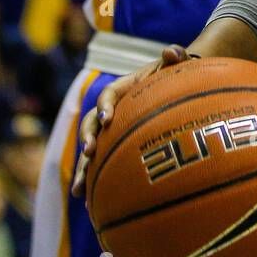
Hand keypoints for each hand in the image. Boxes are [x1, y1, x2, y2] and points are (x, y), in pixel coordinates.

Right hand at [72, 44, 190, 195]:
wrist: (176, 89)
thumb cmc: (177, 77)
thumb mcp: (177, 65)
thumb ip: (175, 57)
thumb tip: (172, 51)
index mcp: (124, 89)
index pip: (109, 95)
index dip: (105, 105)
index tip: (107, 118)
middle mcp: (112, 110)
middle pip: (91, 123)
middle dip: (87, 137)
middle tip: (89, 152)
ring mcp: (112, 131)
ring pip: (90, 149)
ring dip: (82, 168)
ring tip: (78, 190)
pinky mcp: (115, 148)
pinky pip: (101, 166)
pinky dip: (94, 182)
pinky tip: (89, 205)